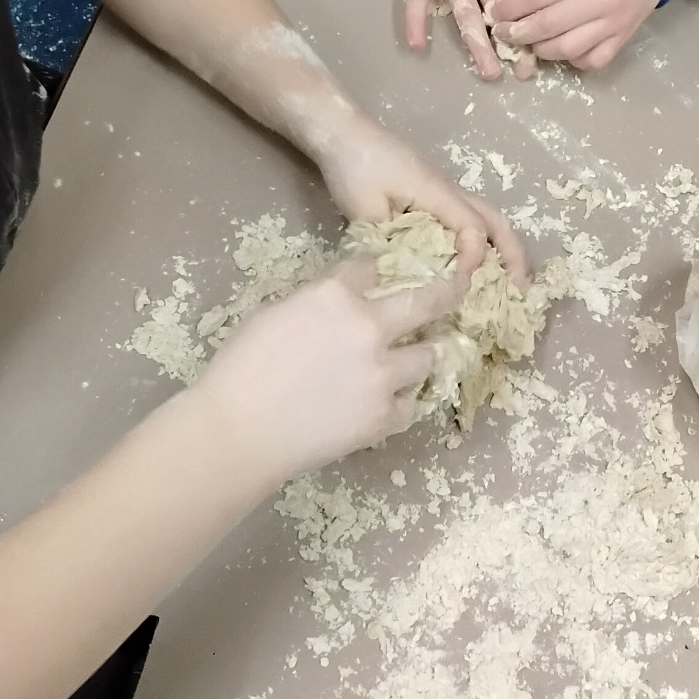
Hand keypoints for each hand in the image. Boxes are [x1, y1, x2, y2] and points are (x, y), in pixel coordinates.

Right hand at [189, 258, 463, 477]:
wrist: (239, 431)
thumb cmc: (239, 368)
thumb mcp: (271, 314)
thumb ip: (313, 303)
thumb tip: (331, 307)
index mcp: (335, 295)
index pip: (371, 267)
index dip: (373, 269)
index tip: (378, 274)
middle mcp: (369, 328)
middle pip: (427, 300)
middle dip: (448, 291)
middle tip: (459, 287)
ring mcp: (382, 374)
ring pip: (428, 357)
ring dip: (419, 356)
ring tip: (410, 363)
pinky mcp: (384, 415)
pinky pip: (410, 405)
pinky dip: (399, 403)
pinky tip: (385, 404)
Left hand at [310, 113, 528, 282]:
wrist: (343, 131)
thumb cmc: (356, 165)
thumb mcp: (365, 209)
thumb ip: (388, 243)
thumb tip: (406, 275)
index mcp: (438, 193)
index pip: (473, 229)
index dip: (474, 258)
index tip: (460, 284)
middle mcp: (450, 192)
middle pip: (496, 221)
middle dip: (513, 255)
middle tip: (521, 290)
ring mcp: (444, 191)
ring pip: (487, 218)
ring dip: (502, 247)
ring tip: (507, 280)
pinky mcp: (433, 194)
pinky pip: (469, 219)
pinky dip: (482, 241)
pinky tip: (472, 264)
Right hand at [385, 0, 561, 79]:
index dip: (542, 2)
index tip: (551, 22)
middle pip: (502, 8)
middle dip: (517, 40)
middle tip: (528, 71)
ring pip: (466, 14)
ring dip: (478, 46)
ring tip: (491, 74)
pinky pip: (417, 2)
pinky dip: (416, 23)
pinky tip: (419, 48)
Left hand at [490, 0, 658, 70]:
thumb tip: (517, 10)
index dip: (510, 9)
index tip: (494, 14)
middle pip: (549, 26)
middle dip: (519, 34)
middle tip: (504, 34)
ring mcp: (615, 22)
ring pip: (568, 48)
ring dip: (542, 50)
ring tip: (530, 44)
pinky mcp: (625, 37)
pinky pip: (593, 60)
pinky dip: (574, 59)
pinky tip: (564, 50)